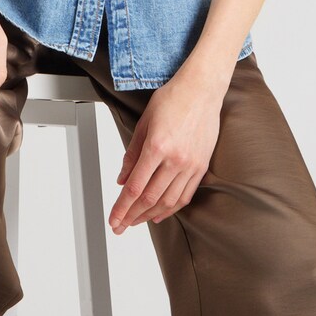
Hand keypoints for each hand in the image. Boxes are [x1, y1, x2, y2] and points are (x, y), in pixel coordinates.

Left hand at [108, 74, 222, 233]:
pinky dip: (171, 208)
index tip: (113, 219)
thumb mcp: (144, 122)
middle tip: (120, 226)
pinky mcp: (201, 166)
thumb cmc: (173, 98)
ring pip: (168, 202)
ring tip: (136, 222)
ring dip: (149, 216)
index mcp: (157, 146)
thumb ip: (132, 154)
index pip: (135, 187)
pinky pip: (185, 195)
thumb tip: (122, 180)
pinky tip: (160, 214)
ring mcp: (191, 164)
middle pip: (150, 199)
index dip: (122, 207)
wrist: (202, 89)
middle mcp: (175, 159)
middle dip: (131, 216)